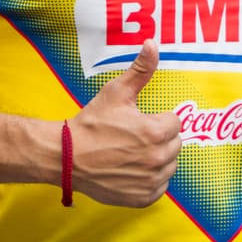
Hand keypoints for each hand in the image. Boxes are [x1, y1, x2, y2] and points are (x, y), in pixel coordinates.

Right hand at [68, 39, 181, 206]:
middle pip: (174, 144)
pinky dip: (151, 180)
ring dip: (157, 159)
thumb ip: (141, 69)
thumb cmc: (92, 123)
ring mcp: (151, 180)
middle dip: (159, 138)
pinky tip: (132, 170)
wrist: (66, 157)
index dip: (157, 120)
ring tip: (132, 153)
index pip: (175, 122)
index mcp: (156, 131)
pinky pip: (160, 187)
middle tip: (134, 137)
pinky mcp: (143, 198)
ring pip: (169, 165)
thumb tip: (153, 43)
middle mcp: (158, 158)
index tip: (138, 122)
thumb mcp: (117, 92)